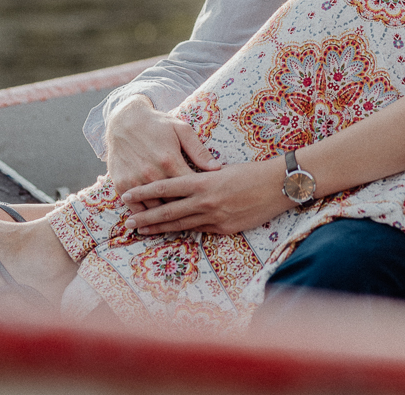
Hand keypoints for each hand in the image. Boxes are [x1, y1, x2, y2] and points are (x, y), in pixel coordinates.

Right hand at [103, 95, 221, 213]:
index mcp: (170, 160)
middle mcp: (152, 173)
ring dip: (165, 217)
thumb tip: (217, 168)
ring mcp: (135, 180)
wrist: (124, 121)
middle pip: (173, 202)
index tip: (208, 200)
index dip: (200, 196)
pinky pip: (135, 208)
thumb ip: (199, 151)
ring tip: (178, 223)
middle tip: (195, 215)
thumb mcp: (181, 130)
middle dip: (185, 209)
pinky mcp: (121, 184)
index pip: (190, 188)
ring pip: (154, 209)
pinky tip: (153, 222)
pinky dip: (144, 217)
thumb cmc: (157, 124)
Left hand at [120, 159, 291, 235]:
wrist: (278, 185)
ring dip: (159, 229)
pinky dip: (184, 232)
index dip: (144, 193)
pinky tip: (172, 234)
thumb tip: (185, 183)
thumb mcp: (222, 169)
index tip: (127, 195)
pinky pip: (200, 230)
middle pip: (168, 211)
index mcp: (203, 182)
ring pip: (180, 225)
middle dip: (145, 217)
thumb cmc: (251, 171)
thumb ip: (202, 178)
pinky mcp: (225, 229)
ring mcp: (214, 217)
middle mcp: (205, 201)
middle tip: (127, 223)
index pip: (165, 187)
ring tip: (142, 231)